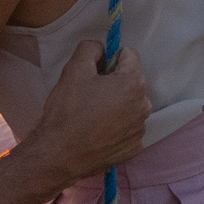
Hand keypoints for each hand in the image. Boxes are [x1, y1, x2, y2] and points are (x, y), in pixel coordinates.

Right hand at [25, 42, 148, 184]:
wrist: (58, 155)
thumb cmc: (67, 110)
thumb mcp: (74, 69)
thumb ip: (91, 48)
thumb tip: (102, 49)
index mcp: (134, 83)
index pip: (129, 55)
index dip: (109, 59)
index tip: (94, 72)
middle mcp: (144, 106)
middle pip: (131, 82)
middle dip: (114, 83)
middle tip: (89, 95)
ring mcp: (141, 130)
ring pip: (130, 106)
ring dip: (117, 105)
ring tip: (92, 116)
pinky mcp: (134, 148)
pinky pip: (128, 128)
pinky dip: (117, 127)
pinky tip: (98, 132)